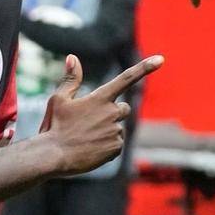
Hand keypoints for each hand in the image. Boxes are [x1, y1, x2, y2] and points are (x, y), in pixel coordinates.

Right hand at [44, 54, 163, 174]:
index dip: (145, 67)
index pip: (126, 78)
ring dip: (106, 131)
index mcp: (100, 98)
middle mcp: (112, 113)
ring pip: (118, 128)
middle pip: (123, 108)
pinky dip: (106, 147)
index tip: (161, 59)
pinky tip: (90, 149)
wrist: (52, 156)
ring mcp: (115, 131)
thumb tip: (73, 57)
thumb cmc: (54, 125)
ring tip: (85, 138)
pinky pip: (117, 144)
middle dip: (113, 113)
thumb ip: (71, 79)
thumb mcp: (59, 99)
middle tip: (90, 122)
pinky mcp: (116, 149)